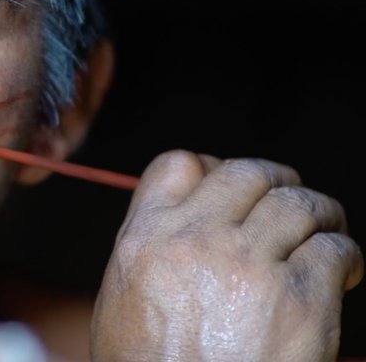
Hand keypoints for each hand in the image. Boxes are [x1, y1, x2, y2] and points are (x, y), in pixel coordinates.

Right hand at [91, 150, 363, 361]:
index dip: (212, 167)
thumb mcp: (120, 299)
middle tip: (292, 200)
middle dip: (277, 181)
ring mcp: (249, 266)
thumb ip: (148, 247)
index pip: (180, 164)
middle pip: (247, 173)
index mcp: (146, 237)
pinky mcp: (301, 301)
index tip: (233, 188)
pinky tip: (343, 272)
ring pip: (299, 204)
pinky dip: (344, 255)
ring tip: (327, 230)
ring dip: (321, 213)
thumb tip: (179, 219)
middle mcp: (196, 240)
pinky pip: (334, 250)